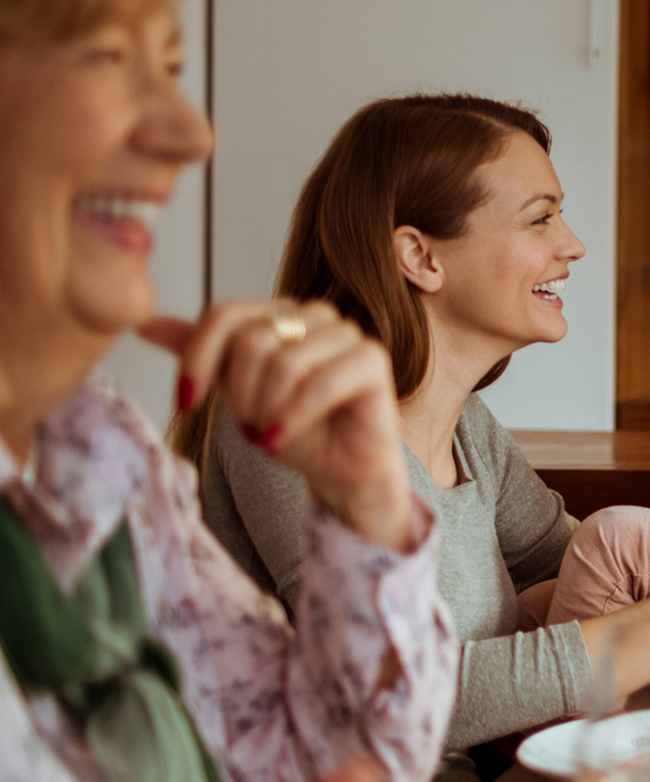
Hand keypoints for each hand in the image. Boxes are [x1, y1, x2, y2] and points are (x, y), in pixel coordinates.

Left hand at [144, 301, 413, 552]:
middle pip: (252, 341)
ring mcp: (347, 334)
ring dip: (268, 408)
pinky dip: (294, 416)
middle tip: (252, 425)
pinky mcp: (373, 359)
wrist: (340, 469)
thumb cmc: (293, 429)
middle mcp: (314, 314)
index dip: (197, 360)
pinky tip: (282, 436)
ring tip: (271, 431)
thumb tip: (144, 323)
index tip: (186, 404)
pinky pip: (321, 383)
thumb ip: (200, 355)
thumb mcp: (234, 391)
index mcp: (279, 313)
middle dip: (241, 395)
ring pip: (284, 362)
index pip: (223, 316)